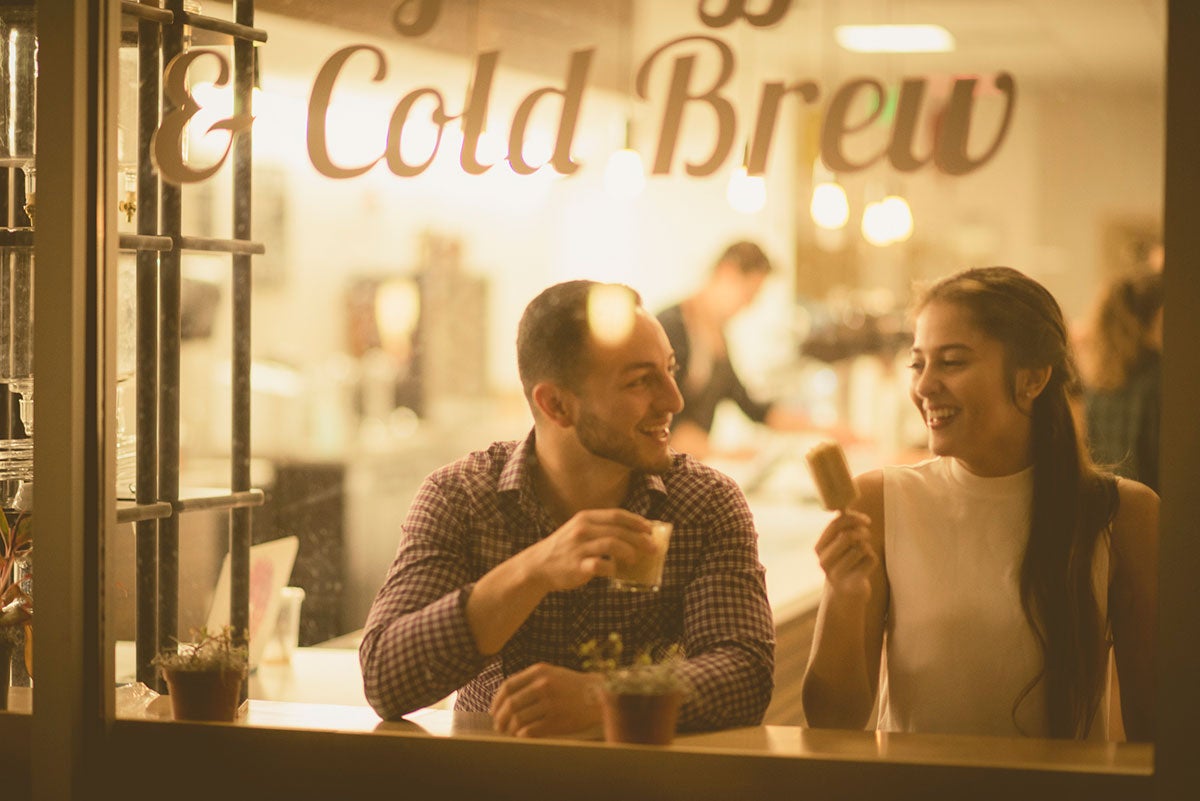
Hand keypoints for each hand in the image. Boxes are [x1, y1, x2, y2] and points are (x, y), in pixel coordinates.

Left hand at [490, 663, 603, 736]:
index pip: (508, 687)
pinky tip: (522, 735)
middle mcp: (543, 685)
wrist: (599, 694)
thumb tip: (504, 699)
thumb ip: (529, 681)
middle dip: (501, 718)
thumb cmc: (572, 686)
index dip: (497, 701)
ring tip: (510, 732)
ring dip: (510, 728)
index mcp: (539, 671)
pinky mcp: (557, 720)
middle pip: (511, 704)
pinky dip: (522, 735)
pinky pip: (531, 731)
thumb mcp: (551, 673)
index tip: (494, 711)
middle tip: (499, 726)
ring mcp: (550, 703)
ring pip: (519, 719)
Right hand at [525, 509, 655, 592]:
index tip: (650, 529)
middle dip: (639, 539)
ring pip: (612, 545)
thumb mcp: (580, 530)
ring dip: (629, 552)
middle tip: (652, 547)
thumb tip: (634, 534)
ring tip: (635, 559)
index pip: (617, 515)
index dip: (636, 521)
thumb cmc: (566, 548)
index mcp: (586, 517)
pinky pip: (600, 566)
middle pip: (618, 530)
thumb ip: (602, 529)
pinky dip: (611, 569)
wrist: (539, 565)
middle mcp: (583, 529)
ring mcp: (579, 548)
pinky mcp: (577, 566)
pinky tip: (614, 572)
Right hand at [814, 510, 877, 598]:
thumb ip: (840, 528)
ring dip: (867, 547)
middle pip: (849, 536)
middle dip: (863, 533)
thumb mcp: (837, 545)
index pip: (835, 525)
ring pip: (861, 548)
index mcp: (819, 548)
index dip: (853, 518)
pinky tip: (866, 566)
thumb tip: (845, 509)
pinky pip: (870, 560)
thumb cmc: (844, 562)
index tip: (866, 520)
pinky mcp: (852, 584)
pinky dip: (872, 559)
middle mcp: (824, 562)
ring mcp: (837, 574)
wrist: (846, 594)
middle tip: (867, 536)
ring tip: (864, 553)